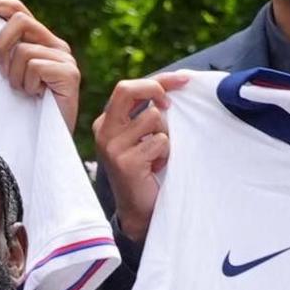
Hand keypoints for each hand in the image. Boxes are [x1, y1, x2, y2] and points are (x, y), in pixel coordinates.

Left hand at [0, 0, 80, 125]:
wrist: (48, 139)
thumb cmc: (25, 109)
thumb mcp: (10, 74)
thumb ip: (6, 51)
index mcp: (41, 40)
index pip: (18, 9)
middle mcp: (56, 44)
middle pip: (20, 21)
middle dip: (1, 46)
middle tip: (2, 74)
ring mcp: (65, 58)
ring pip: (24, 50)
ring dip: (15, 76)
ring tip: (26, 92)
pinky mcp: (70, 73)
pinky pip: (35, 66)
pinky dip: (28, 85)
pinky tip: (38, 97)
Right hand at [91, 70, 190, 238]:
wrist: (140, 210)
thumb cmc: (147, 170)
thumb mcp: (145, 135)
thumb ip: (151, 111)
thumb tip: (178, 82)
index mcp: (107, 122)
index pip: (129, 87)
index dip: (159, 80)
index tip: (184, 79)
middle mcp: (104, 131)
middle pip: (128, 90)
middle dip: (156, 89)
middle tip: (170, 105)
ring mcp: (112, 146)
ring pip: (152, 118)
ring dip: (165, 136)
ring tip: (158, 155)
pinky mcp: (125, 161)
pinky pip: (159, 141)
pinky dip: (165, 153)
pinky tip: (156, 168)